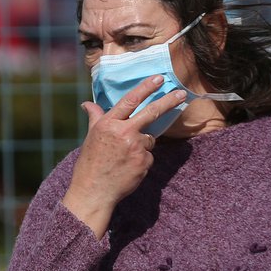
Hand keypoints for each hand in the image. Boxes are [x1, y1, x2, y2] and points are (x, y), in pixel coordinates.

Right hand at [62, 75, 186, 237]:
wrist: (94, 191)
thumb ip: (96, 118)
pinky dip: (142, 159)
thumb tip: (87, 103)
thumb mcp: (91, 137)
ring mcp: (135, 147)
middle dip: (169, 101)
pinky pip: (149, 155)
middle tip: (182, 94)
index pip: (130, 100)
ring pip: (149, 138)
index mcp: (108, 124)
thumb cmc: (91, 163)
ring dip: (143, 145)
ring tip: (124, 157)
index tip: (159, 78)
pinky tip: (129, 167)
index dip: (146, 87)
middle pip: (151, 112)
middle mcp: (123, 132)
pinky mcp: (144, 161)